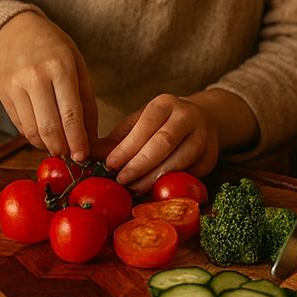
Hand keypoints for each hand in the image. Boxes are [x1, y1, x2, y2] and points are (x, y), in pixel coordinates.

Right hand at [0, 11, 97, 159]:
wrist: (18, 32)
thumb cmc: (55, 49)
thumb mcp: (79, 67)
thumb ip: (86, 103)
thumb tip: (89, 138)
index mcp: (60, 66)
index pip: (70, 113)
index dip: (77, 140)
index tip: (83, 155)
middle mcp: (35, 76)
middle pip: (49, 126)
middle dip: (62, 148)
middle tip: (71, 155)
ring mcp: (15, 86)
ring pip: (31, 131)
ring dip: (47, 146)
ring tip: (58, 147)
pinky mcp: (3, 95)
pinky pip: (20, 126)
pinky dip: (33, 137)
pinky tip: (44, 134)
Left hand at [104, 87, 256, 193]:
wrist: (201, 120)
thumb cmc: (160, 125)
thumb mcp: (137, 125)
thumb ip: (114, 141)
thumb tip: (85, 156)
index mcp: (165, 104)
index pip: (146, 124)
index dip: (128, 147)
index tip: (111, 164)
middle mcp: (188, 116)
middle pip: (164, 143)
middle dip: (140, 165)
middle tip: (121, 181)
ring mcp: (204, 137)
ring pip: (180, 160)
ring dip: (155, 178)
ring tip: (134, 188)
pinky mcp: (211, 157)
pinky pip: (191, 175)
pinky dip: (171, 186)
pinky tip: (154, 192)